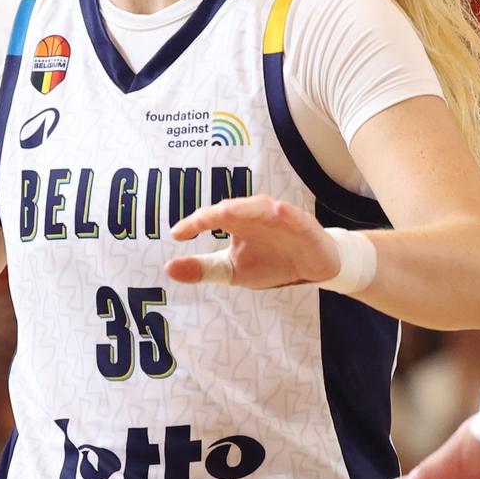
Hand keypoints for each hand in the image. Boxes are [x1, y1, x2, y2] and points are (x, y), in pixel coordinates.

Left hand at [164, 196, 339, 289]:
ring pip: (261, 208)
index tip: (176, 234)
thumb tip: (167, 268)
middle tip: (199, 221)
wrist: (311, 268)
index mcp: (237, 222)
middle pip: (233, 208)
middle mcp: (256, 214)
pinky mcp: (304, 226)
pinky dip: (287, 213)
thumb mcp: (233, 270)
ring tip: (227, 212)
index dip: (193, 224)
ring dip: (246, 208)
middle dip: (216, 213)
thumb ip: (202, 269)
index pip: (210, 217)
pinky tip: (279, 210)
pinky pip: (295, 217)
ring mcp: (281, 218)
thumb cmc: (270, 262)